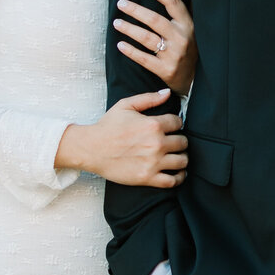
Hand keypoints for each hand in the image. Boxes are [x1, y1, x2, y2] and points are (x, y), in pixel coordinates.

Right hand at [56, 88, 187, 187]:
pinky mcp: (147, 178)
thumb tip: (167, 93)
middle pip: (183, 142)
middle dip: (179, 141)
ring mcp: (153, 162)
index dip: (175, 124)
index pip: (178, 123)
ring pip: (182, 161)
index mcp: (153, 124)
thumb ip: (149, 98)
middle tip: (174, 142)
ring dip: (182, 158)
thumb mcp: (126, 105)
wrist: (91, 149)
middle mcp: (156, 143)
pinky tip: (177, 173)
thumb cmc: (107, 126)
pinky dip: (179, 178)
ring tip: (177, 157)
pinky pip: (172, 181)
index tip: (171, 127)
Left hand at [114, 0, 196, 92]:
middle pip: (154, 20)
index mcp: (188, 25)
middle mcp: (182, 38)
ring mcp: (174, 55)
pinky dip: (130, 51)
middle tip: (121, 3)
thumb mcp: (191, 30)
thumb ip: (180, 15)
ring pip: (146, 38)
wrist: (195, 80)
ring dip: (129, 29)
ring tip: (117, 23)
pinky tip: (120, 45)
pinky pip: (144, 58)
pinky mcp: (166, 70)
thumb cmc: (188, 49)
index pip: (173, 3)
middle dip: (135, 10)